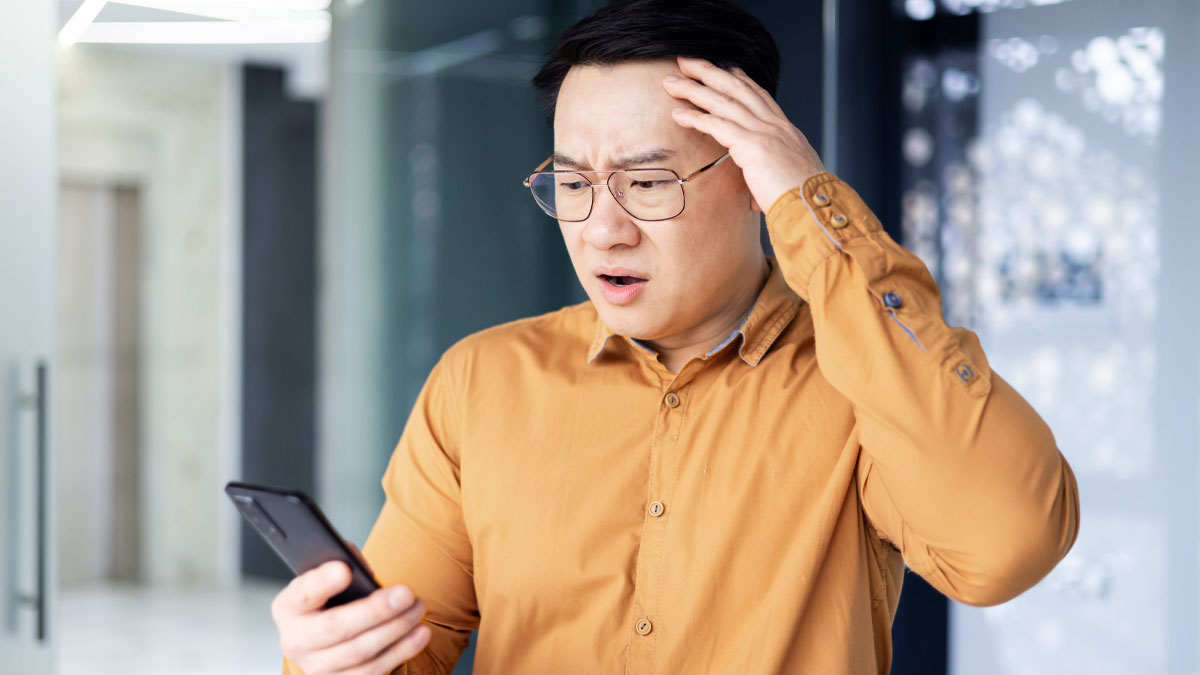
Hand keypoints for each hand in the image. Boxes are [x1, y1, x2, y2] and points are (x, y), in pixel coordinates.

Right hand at [271, 560, 431, 674]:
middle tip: (405, 593)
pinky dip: (402, 651)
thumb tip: (360, 566)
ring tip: (418, 608)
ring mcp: (317, 666)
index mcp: (289, 608)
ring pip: (359, 652)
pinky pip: (374, 670)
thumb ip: (343, 565)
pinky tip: (420, 633)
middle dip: (375, 610)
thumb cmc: (331, 598)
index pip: (302, 594)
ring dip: (395, 629)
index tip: (344, 570)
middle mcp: (297, 641)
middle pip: (335, 628)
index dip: (321, 582)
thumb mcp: (329, 578)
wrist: (326, 637)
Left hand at [663, 56, 825, 212]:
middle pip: (738, 88)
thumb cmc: (803, 202)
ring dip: (694, 89)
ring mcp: (765, 132)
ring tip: (671, 82)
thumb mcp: (787, 181)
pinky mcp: (753, 146)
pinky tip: (678, 115)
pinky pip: (718, 125)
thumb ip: (768, 179)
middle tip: (687, 61)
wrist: (815, 208)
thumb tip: (756, 195)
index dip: (739, 79)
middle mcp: (776, 125)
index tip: (724, 67)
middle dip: (710, 72)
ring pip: (724, 101)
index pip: (759, 96)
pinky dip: (696, 118)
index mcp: (786, 131)